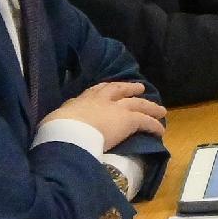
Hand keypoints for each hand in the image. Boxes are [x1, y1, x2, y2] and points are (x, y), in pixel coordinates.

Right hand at [48, 79, 162, 148]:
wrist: (69, 131)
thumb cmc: (58, 128)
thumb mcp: (56, 119)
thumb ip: (62, 118)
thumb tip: (58, 123)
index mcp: (83, 99)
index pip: (97, 90)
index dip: (106, 88)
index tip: (111, 87)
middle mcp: (102, 100)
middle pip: (121, 90)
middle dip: (131, 88)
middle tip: (140, 88)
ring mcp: (117, 109)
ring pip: (139, 104)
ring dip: (150, 107)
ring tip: (160, 110)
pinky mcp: (129, 120)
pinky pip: (146, 121)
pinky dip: (154, 126)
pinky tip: (161, 131)